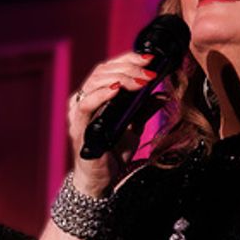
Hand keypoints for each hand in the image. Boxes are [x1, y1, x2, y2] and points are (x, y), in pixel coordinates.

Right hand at [68, 51, 158, 197]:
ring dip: (121, 77)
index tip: (150, 60)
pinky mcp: (78, 126)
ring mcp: (78, 112)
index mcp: (95, 96)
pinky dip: (102, 94)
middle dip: (129, 67)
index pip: (109, 68)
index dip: (128, 60)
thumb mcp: (134, 128)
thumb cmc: (112, 154)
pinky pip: (86, 104)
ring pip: (95, 82)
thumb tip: (162, 95)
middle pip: (103, 71)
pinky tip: (118, 89)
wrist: (102, 180)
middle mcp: (84, 100)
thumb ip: (143, 110)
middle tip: (150, 71)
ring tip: (141, 80)